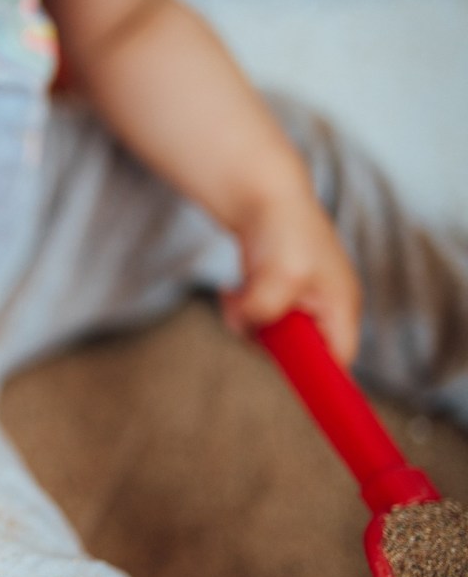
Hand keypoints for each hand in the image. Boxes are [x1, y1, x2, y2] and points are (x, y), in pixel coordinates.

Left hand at [222, 195, 361, 365]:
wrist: (264, 196)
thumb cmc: (284, 229)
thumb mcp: (280, 274)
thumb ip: (266, 310)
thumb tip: (246, 327)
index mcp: (341, 308)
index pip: (340, 362)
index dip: (319, 379)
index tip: (289, 380)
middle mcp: (325, 311)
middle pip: (299, 355)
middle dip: (266, 340)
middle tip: (247, 313)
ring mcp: (301, 306)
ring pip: (270, 339)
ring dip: (248, 322)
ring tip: (238, 294)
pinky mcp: (278, 299)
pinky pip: (257, 322)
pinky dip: (241, 311)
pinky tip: (234, 290)